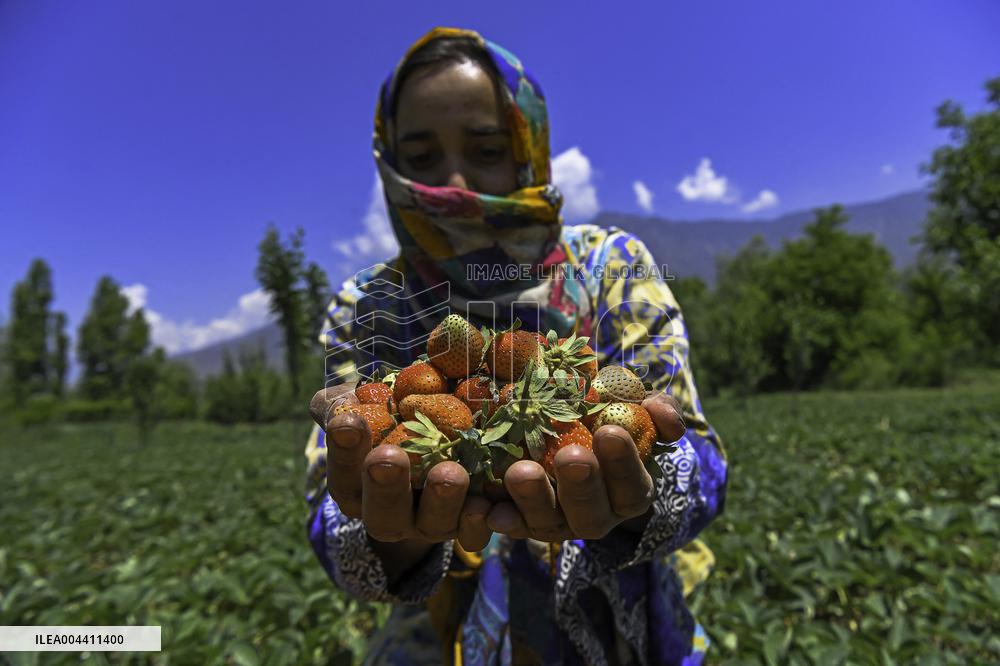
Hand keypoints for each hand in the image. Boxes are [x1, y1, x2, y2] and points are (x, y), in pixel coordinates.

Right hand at [310, 385, 493, 552]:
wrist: (453, 442)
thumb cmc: (400, 417)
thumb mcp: (374, 403)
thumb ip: (355, 398)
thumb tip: (346, 396)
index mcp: (358, 484)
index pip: (344, 472)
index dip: (343, 451)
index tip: (347, 421)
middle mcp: (391, 512)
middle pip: (381, 513)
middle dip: (384, 485)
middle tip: (388, 458)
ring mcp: (430, 524)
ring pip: (431, 525)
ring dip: (440, 501)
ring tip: (449, 473)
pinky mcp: (467, 528)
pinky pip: (473, 536)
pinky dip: (478, 523)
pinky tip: (484, 504)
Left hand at [485, 391, 686, 541]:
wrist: (566, 434)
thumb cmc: (607, 420)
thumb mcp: (636, 412)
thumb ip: (657, 411)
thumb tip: (660, 412)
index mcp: (628, 492)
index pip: (632, 487)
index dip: (624, 464)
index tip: (610, 430)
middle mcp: (594, 516)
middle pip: (590, 514)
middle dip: (581, 485)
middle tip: (571, 455)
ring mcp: (555, 523)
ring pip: (547, 522)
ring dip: (534, 499)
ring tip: (520, 471)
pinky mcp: (519, 522)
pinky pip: (508, 525)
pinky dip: (497, 517)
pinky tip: (485, 507)